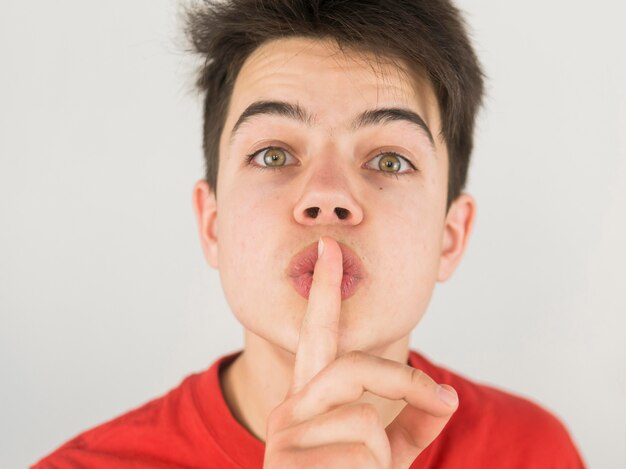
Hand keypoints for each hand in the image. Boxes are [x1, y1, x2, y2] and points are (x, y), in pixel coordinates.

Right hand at [263, 236, 458, 467]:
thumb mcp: (387, 458)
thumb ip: (413, 423)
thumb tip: (445, 396)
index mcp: (311, 400)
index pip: (318, 337)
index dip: (325, 292)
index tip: (330, 249)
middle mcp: (290, 409)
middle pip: (354, 368)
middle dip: (404, 381)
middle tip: (441, 398)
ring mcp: (284, 438)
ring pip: (365, 422)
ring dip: (380, 461)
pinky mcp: (286, 465)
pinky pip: (361, 455)